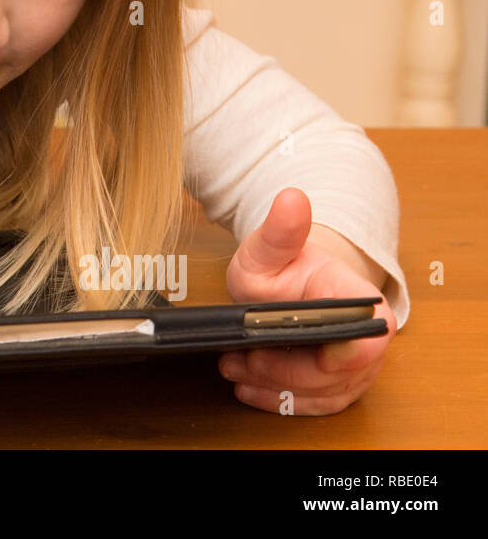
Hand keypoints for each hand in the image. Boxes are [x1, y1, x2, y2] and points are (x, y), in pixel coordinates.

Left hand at [221, 187, 394, 414]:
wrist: (293, 278)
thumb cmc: (285, 265)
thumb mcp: (269, 246)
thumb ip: (280, 230)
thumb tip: (291, 198)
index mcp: (359, 300)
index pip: (365, 340)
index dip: (333, 356)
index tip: (282, 353)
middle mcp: (369, 337)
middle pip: (335, 375)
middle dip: (281, 372)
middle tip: (237, 360)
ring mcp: (358, 364)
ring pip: (323, 393)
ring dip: (275, 387)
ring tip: (233, 369)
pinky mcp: (342, 383)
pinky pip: (317, 404)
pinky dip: (281, 399)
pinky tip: (248, 389)